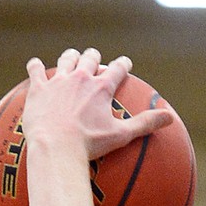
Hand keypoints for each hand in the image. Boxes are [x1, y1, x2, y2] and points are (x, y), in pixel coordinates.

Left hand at [22, 50, 172, 162]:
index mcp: (102, 87)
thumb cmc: (88, 145)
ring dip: (70, 58)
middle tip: (94, 62)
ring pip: (66, 59)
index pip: (118, 68)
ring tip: (70, 60)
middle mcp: (81, 77)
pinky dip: (35, 67)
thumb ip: (145, 124)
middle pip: (90, 58)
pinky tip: (35, 66)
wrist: (55, 148)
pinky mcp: (38, 89)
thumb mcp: (121, 136)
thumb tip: (170, 118)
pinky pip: (35, 70)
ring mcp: (58, 81)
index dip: (123, 65)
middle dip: (94, 58)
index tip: (124, 64)